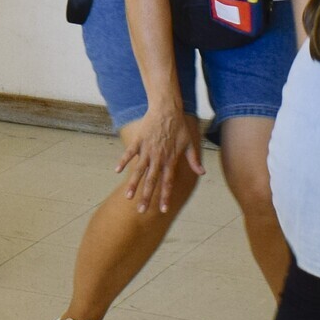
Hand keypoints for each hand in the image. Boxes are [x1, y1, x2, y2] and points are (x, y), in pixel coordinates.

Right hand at [113, 100, 203, 214]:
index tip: (163, 210)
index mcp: (170, 160)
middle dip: (146, 197)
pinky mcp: (139, 141)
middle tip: (141, 211)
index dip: (165, 197)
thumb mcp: (190, 143)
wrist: (167, 108)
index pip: (168, 183)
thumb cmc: (179, 126)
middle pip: (151, 181)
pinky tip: (116, 170)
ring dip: (133, 184)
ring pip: (139, 170)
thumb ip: (194, 160)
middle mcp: (158, 158)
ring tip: (128, 197)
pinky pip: (129, 153)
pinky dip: (123, 161)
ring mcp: (147, 150)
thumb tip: (202, 173)